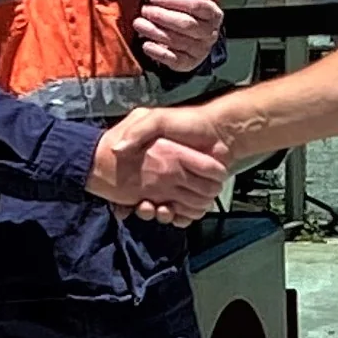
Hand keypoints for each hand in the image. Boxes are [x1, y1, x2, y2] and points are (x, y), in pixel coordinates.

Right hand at [87, 117, 228, 225]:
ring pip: (164, 212)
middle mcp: (164, 177)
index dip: (125, 196)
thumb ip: (138, 131)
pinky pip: (183, 215)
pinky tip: (176, 213)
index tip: (125, 199)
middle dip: (144, 208)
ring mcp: (178, 188)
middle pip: (147, 203)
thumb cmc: (188, 122)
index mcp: (152, 162)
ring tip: (160, 207)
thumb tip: (116, 150)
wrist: (220, 131)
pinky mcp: (193, 197)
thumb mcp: (157, 119)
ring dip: (160, 214)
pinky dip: (180, 218)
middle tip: (144, 204)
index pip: (130, 184)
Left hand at [133, 0, 222, 73]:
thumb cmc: (187, 15)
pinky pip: (173, 59)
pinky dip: (157, 52)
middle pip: (186, 24)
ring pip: (177, 41)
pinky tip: (146, 44)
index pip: (195, 5)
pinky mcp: (188, 63)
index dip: (173, 0)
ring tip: (139, 24)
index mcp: (212, 13)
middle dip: (162, 16)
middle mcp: (209, 32)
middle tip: (145, 10)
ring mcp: (200, 50)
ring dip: (155, 32)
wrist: (194, 41)